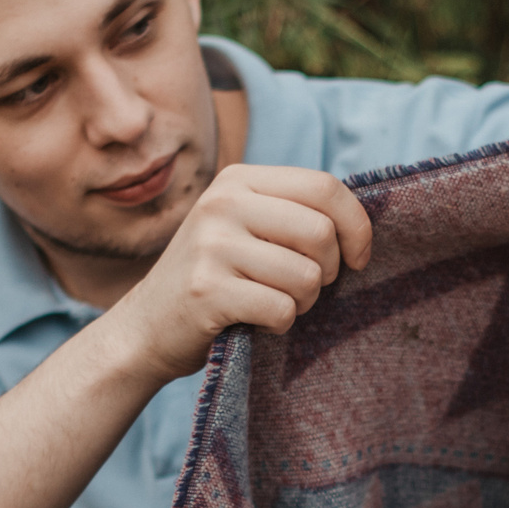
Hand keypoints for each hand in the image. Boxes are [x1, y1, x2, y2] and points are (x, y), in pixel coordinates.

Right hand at [112, 163, 373, 381]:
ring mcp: (211, 246)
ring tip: (273, 304)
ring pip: (306, 277)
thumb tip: (362, 224)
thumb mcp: (245, 227)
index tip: (357, 258)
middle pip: (321, 232)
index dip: (356, 225)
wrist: (146, 328)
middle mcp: (222, 204)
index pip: (324, 186)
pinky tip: (255, 322)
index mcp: (238, 179)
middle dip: (328, 271)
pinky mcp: (207, 291)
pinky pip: (281, 310)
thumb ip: (292, 214)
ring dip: (302, 303)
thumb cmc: (216, 279)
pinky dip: (279, 325)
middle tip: (305, 288)